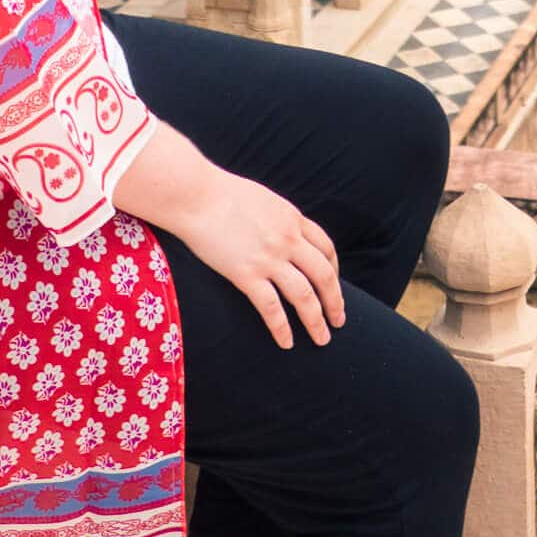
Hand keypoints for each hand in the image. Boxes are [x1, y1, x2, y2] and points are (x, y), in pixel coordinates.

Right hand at [182, 169, 345, 349]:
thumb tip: (283, 231)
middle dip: (334, 302)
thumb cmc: (223, 193)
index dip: (334, 271)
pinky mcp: (246, 274)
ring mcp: (269, 258)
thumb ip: (278, 218)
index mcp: (293, 219)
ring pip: (304, 296)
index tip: (334, 286)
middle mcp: (288, 240)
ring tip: (323, 340)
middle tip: (339, 321)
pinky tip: (286, 343)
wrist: (197, 195)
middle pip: (323, 275)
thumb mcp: (264, 199)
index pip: (326, 248)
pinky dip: (282, 328)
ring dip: (316, 321)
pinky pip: (271, 308)